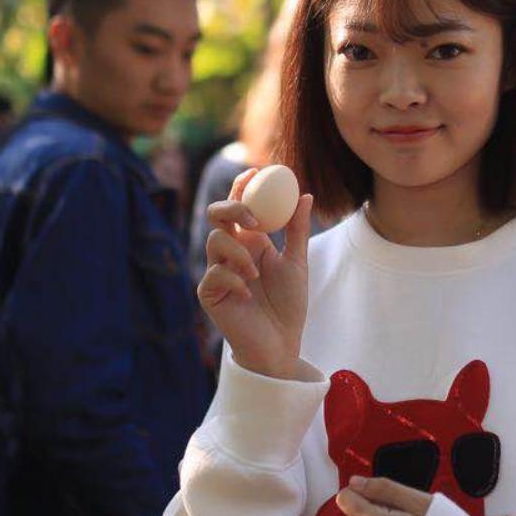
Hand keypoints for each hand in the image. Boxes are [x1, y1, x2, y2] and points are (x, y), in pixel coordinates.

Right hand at [197, 174, 312, 378]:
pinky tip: (248, 295)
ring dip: (238, 254)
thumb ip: (297, 230)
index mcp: (251, 241)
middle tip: (252, 220)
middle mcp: (231, 251)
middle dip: (232, 209)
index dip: (242, 185)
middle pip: (217, 214)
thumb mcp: (298, 264)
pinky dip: (234, 279)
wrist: (281, 344)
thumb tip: (305, 195)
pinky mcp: (210, 292)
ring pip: (215, 241)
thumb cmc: (289, 305)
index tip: (256, 171)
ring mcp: (218, 271)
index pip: (240, 205)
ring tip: (255, 275)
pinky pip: (214, 273)